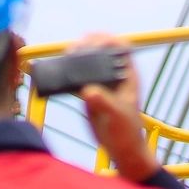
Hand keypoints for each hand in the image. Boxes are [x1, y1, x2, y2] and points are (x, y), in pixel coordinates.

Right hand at [74, 33, 158, 182]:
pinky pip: (78, 78)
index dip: (108, 40)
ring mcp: (101, 83)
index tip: (94, 41)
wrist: (120, 148)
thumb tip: (88, 90)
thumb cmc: (127, 132)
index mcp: (128, 75)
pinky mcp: (89, 92)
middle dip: (88, 44)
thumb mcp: (118, 116)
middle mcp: (114, 75)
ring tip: (66, 55)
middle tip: (75, 48)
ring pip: (88, 62)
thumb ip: (104, 102)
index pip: (121, 47)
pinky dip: (69, 73)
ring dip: (77, 57)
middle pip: (101, 50)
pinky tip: (61, 72)